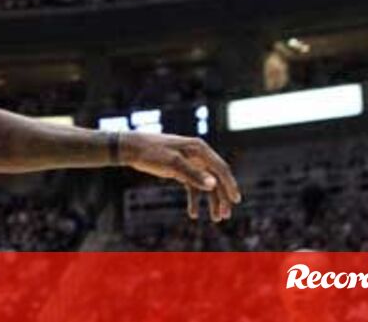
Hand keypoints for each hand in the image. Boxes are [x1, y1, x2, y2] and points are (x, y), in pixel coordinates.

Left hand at [121, 132, 241, 222]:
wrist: (132, 148)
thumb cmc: (151, 152)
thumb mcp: (172, 163)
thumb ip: (192, 173)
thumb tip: (213, 184)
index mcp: (199, 149)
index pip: (221, 168)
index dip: (230, 184)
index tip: (236, 201)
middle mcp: (198, 156)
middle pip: (216, 178)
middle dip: (222, 197)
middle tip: (224, 216)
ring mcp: (190, 163)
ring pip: (206, 184)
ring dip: (212, 201)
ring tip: (215, 219)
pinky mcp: (180, 170)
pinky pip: (193, 187)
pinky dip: (195, 200)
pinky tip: (193, 214)